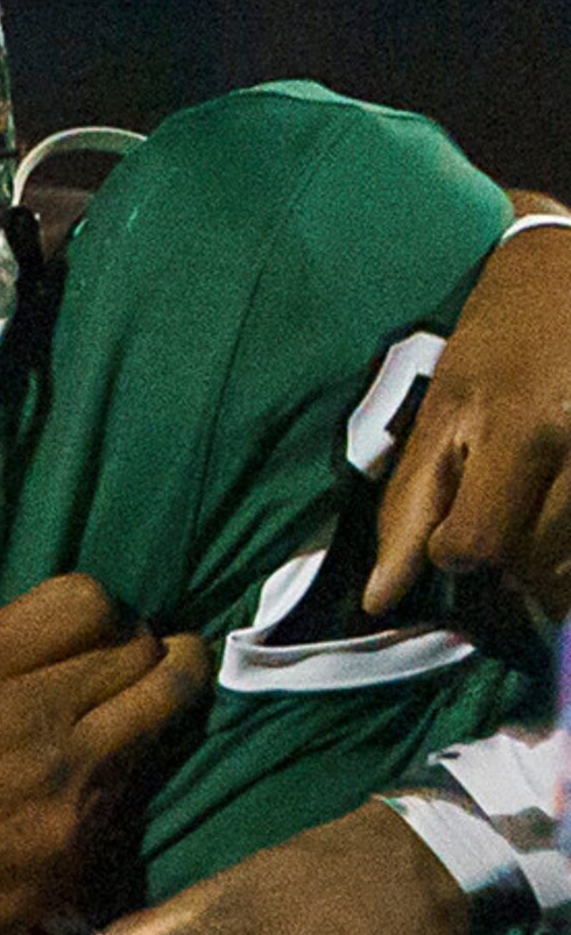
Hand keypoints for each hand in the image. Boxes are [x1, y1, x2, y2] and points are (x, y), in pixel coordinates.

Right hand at [0, 566, 209, 934]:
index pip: (86, 600)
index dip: (93, 602)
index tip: (84, 618)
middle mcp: (35, 717)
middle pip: (136, 644)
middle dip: (136, 638)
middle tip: (124, 648)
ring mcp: (71, 780)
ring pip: (165, 700)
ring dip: (172, 680)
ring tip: (170, 674)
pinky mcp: (89, 833)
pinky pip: (147, 768)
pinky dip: (146, 749)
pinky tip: (132, 745)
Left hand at [367, 193, 570, 619]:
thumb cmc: (500, 337)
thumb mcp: (440, 411)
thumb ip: (409, 506)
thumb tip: (381, 598)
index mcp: (523, 430)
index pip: (478, 546)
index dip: (457, 553)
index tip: (455, 535)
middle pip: (540, 564)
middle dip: (510, 567)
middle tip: (501, 524)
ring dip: (554, 564)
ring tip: (535, 516)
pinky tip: (561, 512)